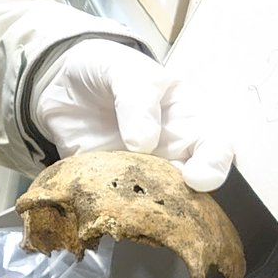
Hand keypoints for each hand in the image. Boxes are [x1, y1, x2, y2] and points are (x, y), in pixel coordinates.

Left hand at [33, 39, 234, 191]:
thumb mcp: (123, 68)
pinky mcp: (111, 185)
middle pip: (194, 186)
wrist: (60, 80)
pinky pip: (118, 203)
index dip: (214, 163)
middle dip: (186, 201)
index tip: (196, 177)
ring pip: (158, 202)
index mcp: (188, 115)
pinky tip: (100, 203)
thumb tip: (144, 142)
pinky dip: (112, 207)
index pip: (217, 144)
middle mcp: (173, 150)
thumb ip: (136, 97)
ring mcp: (143, 172)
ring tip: (130, 205)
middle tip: (166, 203)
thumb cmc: (107, 68)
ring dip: (148, 208)